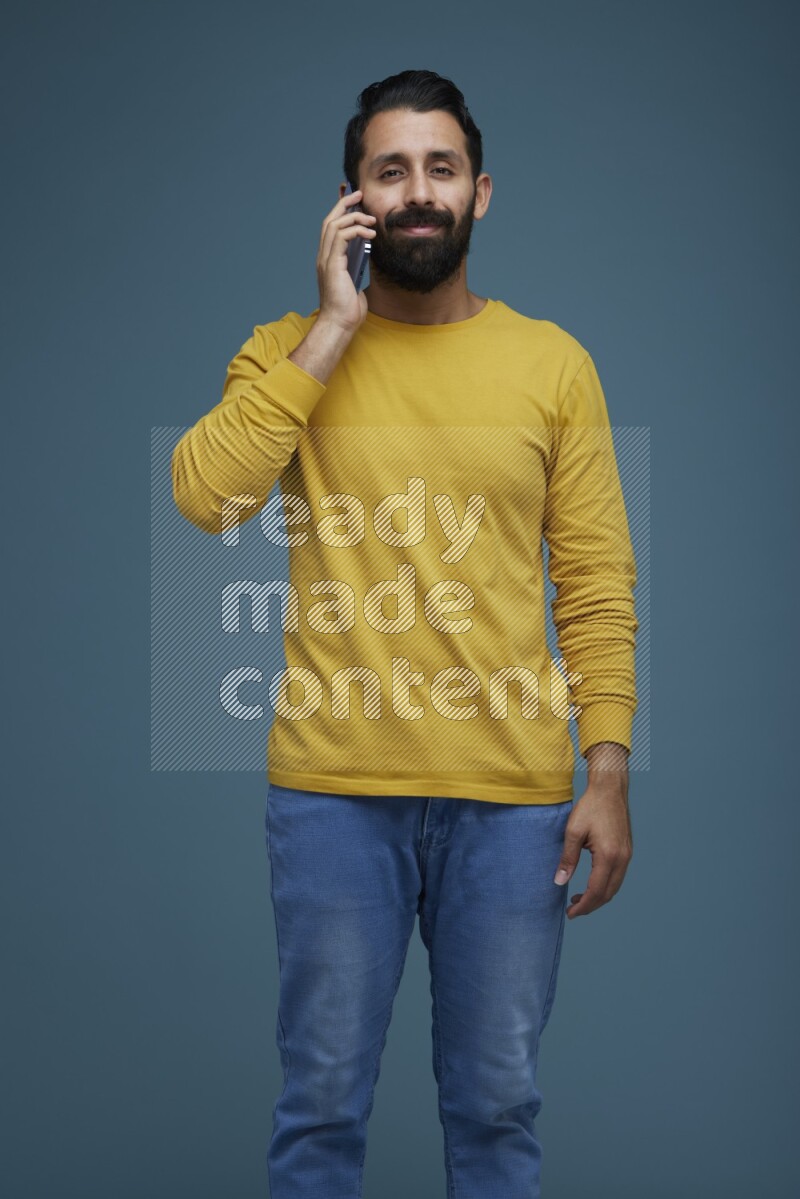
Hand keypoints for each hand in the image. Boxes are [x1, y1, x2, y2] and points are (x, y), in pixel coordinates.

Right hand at [315, 188, 376, 333]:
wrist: (340, 323)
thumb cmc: (348, 309)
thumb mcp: (356, 281)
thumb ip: (358, 266)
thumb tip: (368, 254)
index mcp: (328, 259)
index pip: (331, 227)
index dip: (340, 210)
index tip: (354, 199)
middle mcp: (323, 256)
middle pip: (329, 220)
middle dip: (344, 203)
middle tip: (360, 194)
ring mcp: (325, 260)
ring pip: (334, 225)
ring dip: (353, 216)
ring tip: (371, 219)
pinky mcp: (332, 264)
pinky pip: (342, 237)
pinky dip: (356, 230)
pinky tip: (370, 234)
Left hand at [553, 745, 632, 918]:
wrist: (610, 789)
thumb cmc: (590, 807)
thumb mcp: (573, 832)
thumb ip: (567, 859)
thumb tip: (559, 882)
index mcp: (608, 856)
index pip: (596, 891)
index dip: (583, 906)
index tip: (570, 913)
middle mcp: (622, 859)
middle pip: (608, 894)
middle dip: (591, 905)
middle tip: (572, 910)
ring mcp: (627, 855)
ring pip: (615, 886)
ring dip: (598, 897)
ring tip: (579, 899)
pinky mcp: (627, 850)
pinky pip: (618, 876)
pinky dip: (605, 885)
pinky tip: (592, 883)